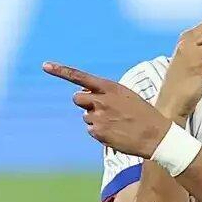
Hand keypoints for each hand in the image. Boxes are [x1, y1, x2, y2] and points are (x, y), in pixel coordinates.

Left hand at [42, 62, 170, 158]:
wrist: (156, 136)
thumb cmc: (143, 115)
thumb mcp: (127, 96)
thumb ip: (105, 92)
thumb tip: (84, 94)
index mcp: (110, 87)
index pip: (80, 77)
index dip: (61, 70)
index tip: (45, 65)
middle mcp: (101, 100)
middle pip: (77, 98)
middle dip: (84, 103)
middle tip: (101, 110)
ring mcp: (98, 117)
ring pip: (85, 117)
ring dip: (96, 119)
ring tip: (116, 123)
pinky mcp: (97, 132)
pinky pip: (91, 130)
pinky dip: (100, 132)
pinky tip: (116, 132)